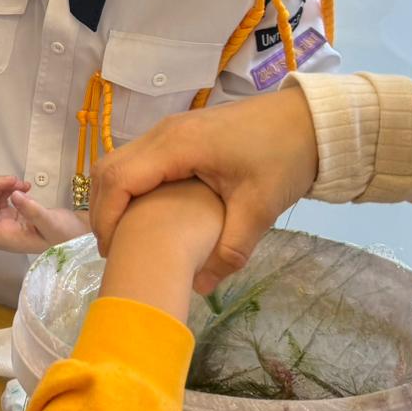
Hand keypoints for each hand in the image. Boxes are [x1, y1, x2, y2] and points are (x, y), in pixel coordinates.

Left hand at [0, 177, 87, 253]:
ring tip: (21, 182)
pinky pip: (2, 199)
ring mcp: (7, 223)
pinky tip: (25, 186)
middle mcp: (3, 232)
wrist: (78, 234)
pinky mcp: (14, 215)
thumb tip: (13, 195)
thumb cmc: (66, 234)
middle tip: (13, 178)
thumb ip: (32, 211)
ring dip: (2, 187)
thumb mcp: (51, 222)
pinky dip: (9, 190)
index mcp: (7, 239)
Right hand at [94, 86, 317, 294]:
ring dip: (112, 196)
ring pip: (119, 161)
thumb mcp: (260, 208)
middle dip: (101, 210)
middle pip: (108, 168)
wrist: (310, 121)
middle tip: (112, 249)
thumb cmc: (283, 157)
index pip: (119, 180)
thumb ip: (229, 250)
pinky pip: (137, 159)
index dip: (107, 218)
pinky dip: (128, 186)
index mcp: (177, 146)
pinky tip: (144, 213)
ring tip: (123, 235)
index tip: (112, 252)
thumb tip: (200, 289)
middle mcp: (163, 132)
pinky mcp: (178, 133)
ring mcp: (169, 129)